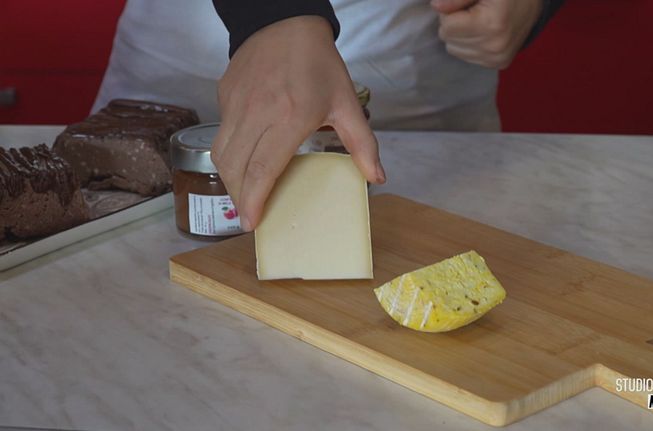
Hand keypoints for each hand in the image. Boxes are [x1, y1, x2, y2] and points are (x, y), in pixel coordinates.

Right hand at [212, 16, 385, 230]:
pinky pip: (220, 133)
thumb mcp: (347, 103)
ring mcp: (236, 103)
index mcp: (289, 116)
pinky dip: (228, 154)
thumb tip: (376, 177)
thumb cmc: (318, 64)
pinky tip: (244, 160)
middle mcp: (257, 112)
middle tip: (250, 214)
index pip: (262, 168)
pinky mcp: (224, 96)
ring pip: (221, 153)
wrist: (286, 23)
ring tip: (244, 193)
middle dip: (239, 197)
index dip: (254, 199)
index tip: (252, 221)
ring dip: (230, 179)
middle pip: (236, 167)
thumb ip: (363, 144)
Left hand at [431, 0, 543, 68]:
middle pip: (448, 39)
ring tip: (479, 21)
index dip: (451, 11)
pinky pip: (466, 57)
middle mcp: (495, 46)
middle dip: (455, 23)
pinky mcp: (499, 64)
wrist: (532, 3)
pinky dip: (470, 44)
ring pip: (454, 50)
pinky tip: (484, 32)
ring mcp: (497, 58)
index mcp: (491, 25)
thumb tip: (435, 6)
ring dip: (460, 35)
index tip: (467, 4)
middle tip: (473, 12)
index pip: (446, 26)